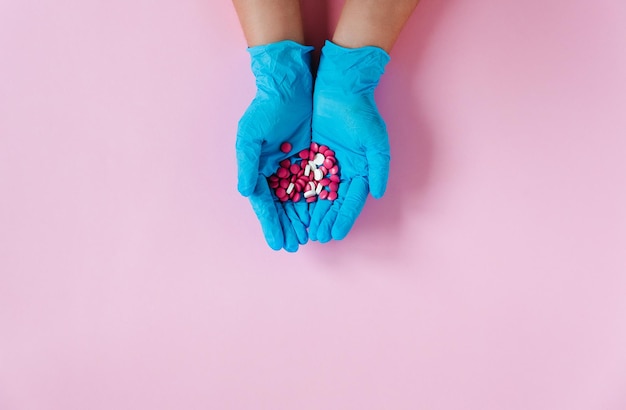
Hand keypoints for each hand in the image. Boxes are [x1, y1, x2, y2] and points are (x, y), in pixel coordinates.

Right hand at [236, 40, 313, 250]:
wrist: (290, 86)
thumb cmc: (265, 110)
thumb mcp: (250, 136)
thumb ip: (246, 165)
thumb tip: (245, 193)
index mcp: (259, 170)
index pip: (265, 204)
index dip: (271, 225)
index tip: (277, 244)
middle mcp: (276, 172)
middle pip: (283, 207)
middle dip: (288, 227)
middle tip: (295, 247)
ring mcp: (295, 167)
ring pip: (300, 199)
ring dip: (303, 219)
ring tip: (309, 238)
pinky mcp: (314, 158)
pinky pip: (317, 184)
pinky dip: (318, 200)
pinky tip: (322, 215)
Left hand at [309, 41, 390, 242]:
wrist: (341, 86)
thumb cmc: (361, 113)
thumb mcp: (376, 141)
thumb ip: (379, 169)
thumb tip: (378, 194)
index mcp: (362, 170)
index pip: (352, 200)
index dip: (344, 218)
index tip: (336, 234)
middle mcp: (345, 170)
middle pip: (334, 201)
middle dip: (326, 220)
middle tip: (317, 237)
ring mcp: (327, 163)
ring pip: (318, 193)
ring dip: (312, 211)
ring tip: (305, 229)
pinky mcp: (312, 154)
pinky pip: (305, 177)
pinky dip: (300, 192)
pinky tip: (293, 206)